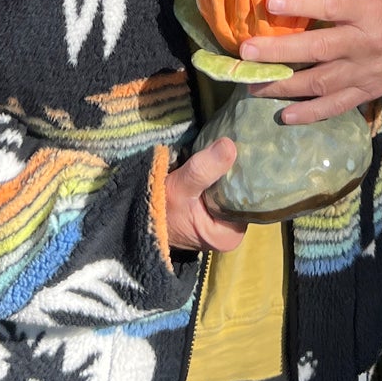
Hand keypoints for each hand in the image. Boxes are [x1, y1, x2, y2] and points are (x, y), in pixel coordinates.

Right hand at [165, 137, 248, 251]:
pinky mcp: (210, 215)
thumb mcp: (180, 188)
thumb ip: (204, 169)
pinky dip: (216, 176)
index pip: (248, 200)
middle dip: (235, 172)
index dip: (245, 174)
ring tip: (224, 148)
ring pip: (230, 191)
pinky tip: (214, 159)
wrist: (132, 220)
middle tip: (234, 144)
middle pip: (240, 194)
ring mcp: (220, 224)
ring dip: (224, 172)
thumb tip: (230, 145)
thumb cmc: (156, 210)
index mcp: (230, 236)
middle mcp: (230, 233)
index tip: (243, 150)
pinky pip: (220, 191)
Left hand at [239, 0, 381, 121]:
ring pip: (322, 83)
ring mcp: (365, 71)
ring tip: (252, 84)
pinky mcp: (366, 93)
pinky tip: (285, 116)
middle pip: (319, 48)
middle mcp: (365, 41)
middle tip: (246, 51)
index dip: (300, 4)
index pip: (329, 5)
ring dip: (285, 86)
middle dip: (280, 51)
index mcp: (365, 7)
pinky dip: (310, 114)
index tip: (269, 2)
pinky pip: (336, 106)